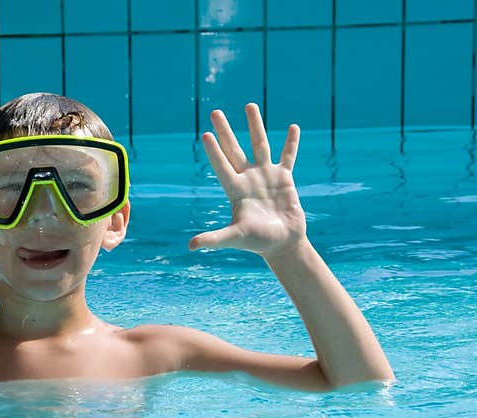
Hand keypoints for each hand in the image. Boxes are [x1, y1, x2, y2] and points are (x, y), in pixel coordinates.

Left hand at [190, 103, 306, 259]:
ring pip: (260, 145)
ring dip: (255, 125)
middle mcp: (248, 179)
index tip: (205, 134)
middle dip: (225, 131)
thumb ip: (214, 238)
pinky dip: (291, 143)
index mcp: (236, 190)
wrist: (282, 244)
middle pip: (234, 149)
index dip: (214, 151)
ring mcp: (266, 176)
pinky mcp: (285, 179)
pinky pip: (288, 156)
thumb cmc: (257, 242)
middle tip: (215, 112)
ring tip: (249, 105)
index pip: (222, 166)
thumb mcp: (235, 238)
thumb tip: (190, 246)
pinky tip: (292, 127)